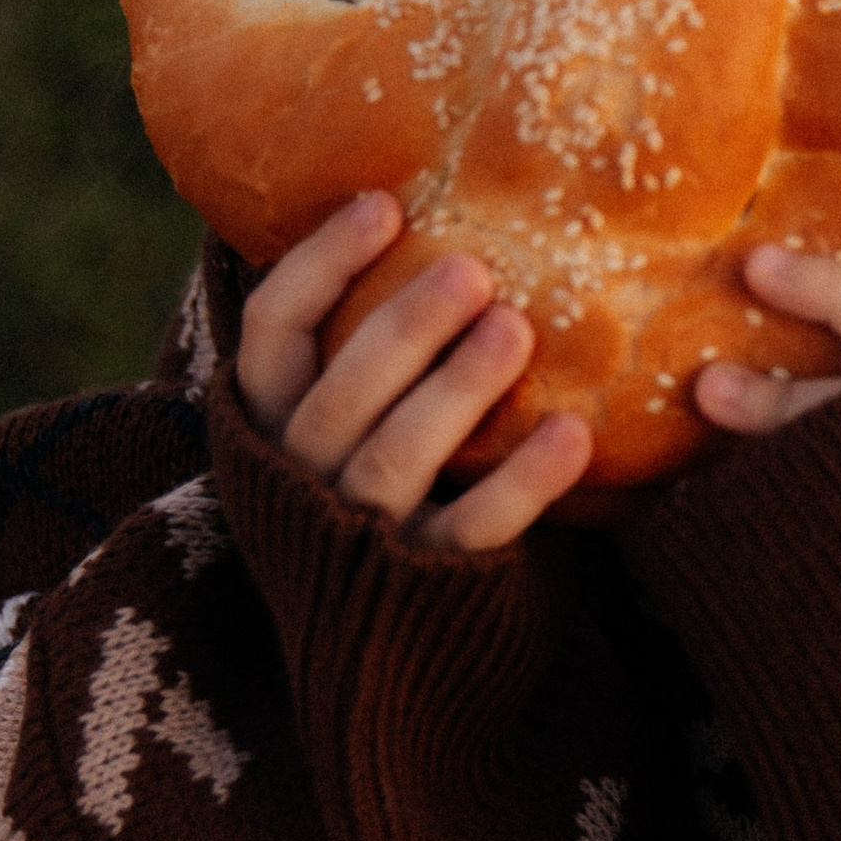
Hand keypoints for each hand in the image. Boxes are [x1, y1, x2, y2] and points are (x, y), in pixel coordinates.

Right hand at [234, 192, 591, 552]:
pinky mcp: (426, 581)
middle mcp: (301, 474)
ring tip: (516, 329)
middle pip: (340, 393)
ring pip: (394, 457)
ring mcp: (359, 532)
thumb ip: (356, 340)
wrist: (380, 634)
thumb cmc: (369, 477)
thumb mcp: (340, 410)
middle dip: (405, 327)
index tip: (386, 206)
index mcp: (269, 418)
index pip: (273, 329)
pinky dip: (522, 484)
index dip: (320, 264)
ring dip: (457, 391)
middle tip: (473, 269)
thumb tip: (412, 205)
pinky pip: (472, 529)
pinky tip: (572, 433)